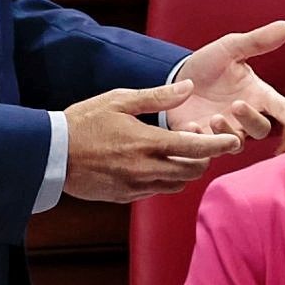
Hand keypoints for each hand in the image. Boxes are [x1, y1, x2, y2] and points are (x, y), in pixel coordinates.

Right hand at [62, 80, 241, 201]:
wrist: (51, 154)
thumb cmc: (84, 122)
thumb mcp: (119, 100)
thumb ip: (157, 97)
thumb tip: (189, 87)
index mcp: (146, 144)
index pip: (195, 149)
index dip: (219, 146)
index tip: (234, 141)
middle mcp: (145, 170)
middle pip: (192, 171)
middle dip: (204, 158)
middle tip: (202, 141)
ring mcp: (135, 187)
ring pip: (177, 184)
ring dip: (186, 170)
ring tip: (180, 151)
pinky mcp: (125, 197)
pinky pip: (156, 191)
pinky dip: (166, 179)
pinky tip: (157, 163)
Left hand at [165, 21, 284, 139]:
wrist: (177, 78)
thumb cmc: (210, 64)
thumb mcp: (230, 48)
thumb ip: (256, 41)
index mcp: (256, 94)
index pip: (279, 106)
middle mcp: (244, 117)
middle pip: (260, 129)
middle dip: (251, 120)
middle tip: (237, 105)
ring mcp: (225, 131)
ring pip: (236, 144)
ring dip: (227, 134)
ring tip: (213, 118)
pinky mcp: (204, 142)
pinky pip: (208, 152)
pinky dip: (202, 143)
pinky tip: (191, 127)